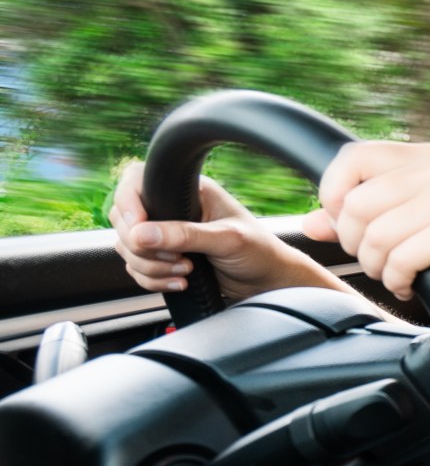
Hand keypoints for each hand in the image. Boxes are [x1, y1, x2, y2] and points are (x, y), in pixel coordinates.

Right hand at [108, 161, 312, 299]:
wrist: (268, 282)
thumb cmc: (259, 251)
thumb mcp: (226, 239)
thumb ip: (185, 235)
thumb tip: (141, 234)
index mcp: (188, 190)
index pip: (136, 183)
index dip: (129, 206)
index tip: (139, 232)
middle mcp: (172, 209)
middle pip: (124, 221)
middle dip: (143, 247)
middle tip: (177, 257)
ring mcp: (166, 235)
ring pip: (128, 248)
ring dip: (151, 267)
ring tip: (185, 271)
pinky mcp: (164, 259)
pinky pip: (137, 268)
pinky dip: (152, 280)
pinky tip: (180, 282)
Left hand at [308, 141, 429, 303]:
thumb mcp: (419, 221)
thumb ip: (366, 218)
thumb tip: (311, 223)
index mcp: (427, 157)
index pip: (351, 158)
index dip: (334, 195)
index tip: (350, 227)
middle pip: (356, 205)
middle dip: (357, 244)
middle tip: (379, 261)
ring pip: (375, 236)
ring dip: (378, 268)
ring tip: (398, 275)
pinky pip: (401, 258)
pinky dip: (398, 281)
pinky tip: (412, 285)